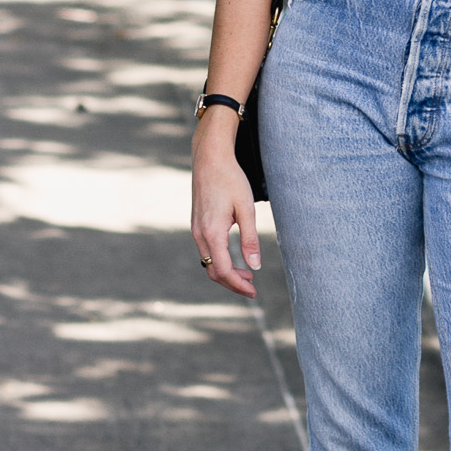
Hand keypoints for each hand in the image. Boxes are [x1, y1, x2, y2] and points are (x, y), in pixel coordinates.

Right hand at [190, 113, 260, 297]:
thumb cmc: (230, 180)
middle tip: (252, 288)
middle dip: (232, 283)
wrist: (209, 158)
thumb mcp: (246, 209)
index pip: (223, 270)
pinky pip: (206, 250)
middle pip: (213, 271)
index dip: (238, 285)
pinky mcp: (196, 224)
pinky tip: (234, 257)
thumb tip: (255, 266)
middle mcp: (199, 234)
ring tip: (247, 274)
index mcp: (212, 232)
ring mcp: (195, 229)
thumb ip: (250, 239)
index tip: (253, 291)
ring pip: (208, 262)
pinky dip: (219, 260)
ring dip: (226, 272)